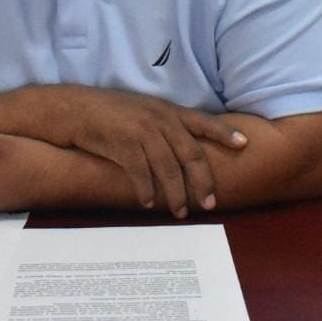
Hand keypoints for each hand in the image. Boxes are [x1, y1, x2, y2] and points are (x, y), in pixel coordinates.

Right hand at [57, 87, 246, 217]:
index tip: (244, 144)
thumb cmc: (111, 113)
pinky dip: (147, 191)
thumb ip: (165, 126)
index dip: (224, 133)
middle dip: (203, 180)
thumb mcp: (144, 111)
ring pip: (168, 168)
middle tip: (210, 203)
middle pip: (191, 153)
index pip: (202, 122)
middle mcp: (159, 119)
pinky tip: (149, 203)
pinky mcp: (123, 144)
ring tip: (181, 211)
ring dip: (176, 194)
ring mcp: (141, 131)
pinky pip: (141, 174)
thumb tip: (185, 151)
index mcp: (167, 110)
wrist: (77, 109)